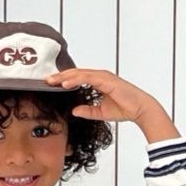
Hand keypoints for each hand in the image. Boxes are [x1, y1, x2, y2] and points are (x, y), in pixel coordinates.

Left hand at [43, 68, 179, 141]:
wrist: (139, 109)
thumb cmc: (124, 108)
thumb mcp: (100, 112)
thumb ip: (87, 111)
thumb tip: (74, 111)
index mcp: (98, 81)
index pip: (77, 78)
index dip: (63, 80)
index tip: (51, 84)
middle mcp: (100, 76)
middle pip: (76, 73)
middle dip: (60, 76)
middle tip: (46, 80)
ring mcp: (103, 76)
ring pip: (79, 73)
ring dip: (65, 76)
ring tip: (52, 81)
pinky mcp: (106, 80)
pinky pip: (88, 78)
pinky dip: (75, 79)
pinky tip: (65, 84)